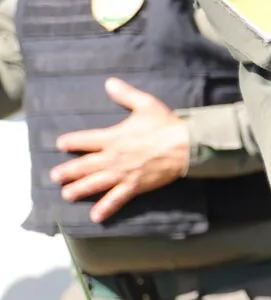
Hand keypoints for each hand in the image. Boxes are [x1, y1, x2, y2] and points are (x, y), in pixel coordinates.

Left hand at [51, 78, 189, 221]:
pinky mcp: (135, 186)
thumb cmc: (166, 124)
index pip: (84, 140)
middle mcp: (113, 157)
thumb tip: (109, 83)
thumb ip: (125, 94)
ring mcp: (123, 173)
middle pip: (84, 165)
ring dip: (79, 189)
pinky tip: (95, 216)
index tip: (61, 144)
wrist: (186, 145)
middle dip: (67, 171)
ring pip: (95, 183)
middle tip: (55, 177)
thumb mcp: (146, 104)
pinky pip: (117, 199)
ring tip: (66, 194)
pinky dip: (105, 208)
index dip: (71, 142)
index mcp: (113, 137)